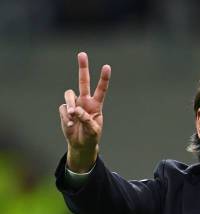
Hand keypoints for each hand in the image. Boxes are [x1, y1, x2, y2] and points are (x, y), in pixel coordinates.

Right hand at [59, 52, 110, 171]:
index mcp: (96, 105)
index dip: (103, 78)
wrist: (80, 144)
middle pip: (83, 82)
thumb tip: (76, 110)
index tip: (107, 67)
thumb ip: (87, 119)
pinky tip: (71, 126)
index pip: (101, 89)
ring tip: (74, 116)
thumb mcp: (93, 130)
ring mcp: (74, 104)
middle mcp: (85, 101)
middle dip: (83, 68)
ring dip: (71, 104)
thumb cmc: (91, 136)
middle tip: (82, 54)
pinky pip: (64, 109)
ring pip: (69, 94)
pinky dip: (67, 118)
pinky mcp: (65, 110)